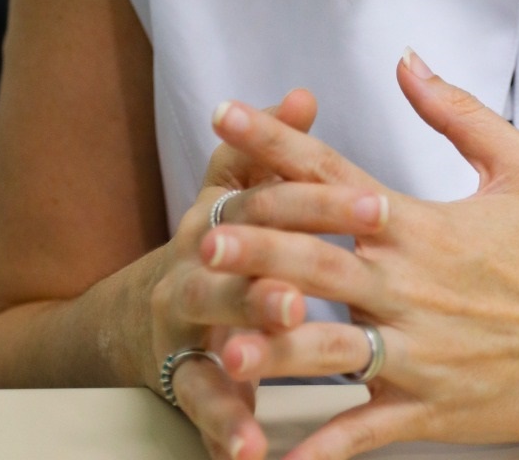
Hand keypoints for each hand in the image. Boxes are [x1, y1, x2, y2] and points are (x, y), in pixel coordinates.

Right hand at [147, 87, 323, 459]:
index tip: (374, 208)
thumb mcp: (236, 189)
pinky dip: (226, 431)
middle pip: (225, 272)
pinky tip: (250, 452)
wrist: (143, 316)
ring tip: (261, 367)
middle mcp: (193, 271)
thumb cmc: (216, 243)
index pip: (266, 201)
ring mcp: (185, 332)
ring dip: (238, 357)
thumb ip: (273, 147)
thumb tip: (304, 95)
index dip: (316, 203)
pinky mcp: (187, 385)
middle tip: (298, 297)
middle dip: (261, 283)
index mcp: (219, 218)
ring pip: (207, 345)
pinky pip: (205, 410)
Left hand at [202, 52, 518, 458]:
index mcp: (423, 224)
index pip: (335, 173)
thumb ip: (458, 111)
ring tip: (218, 347)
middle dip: (257, 247)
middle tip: (203, 234)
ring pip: (330, 352)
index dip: (276, 142)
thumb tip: (406, 60)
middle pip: (319, 260)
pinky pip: (361, 432)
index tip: (227, 117)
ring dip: (272, 351)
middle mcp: (411, 286)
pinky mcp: (427, 409)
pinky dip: (316, 449)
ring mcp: (417, 352)